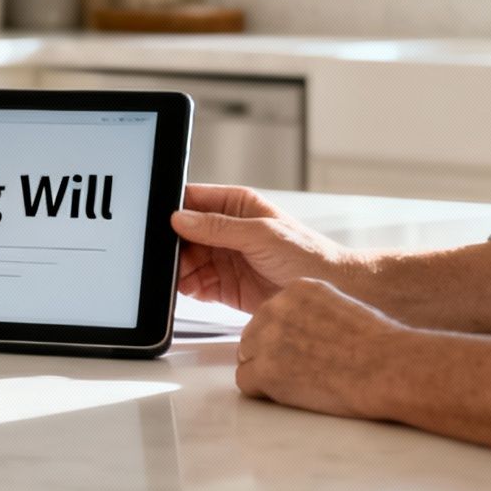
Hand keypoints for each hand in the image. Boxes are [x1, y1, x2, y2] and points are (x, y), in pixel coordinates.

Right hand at [170, 185, 360, 313]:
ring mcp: (225, 258)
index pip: (193, 201)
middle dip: (173, 246)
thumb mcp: (261, 234)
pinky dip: (188, 288)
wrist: (332, 290)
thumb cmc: (308, 254)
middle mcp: (227, 231)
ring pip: (187, 261)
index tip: (159, 224)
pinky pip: (197, 285)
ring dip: (179, 269)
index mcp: (236, 206)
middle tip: (167, 258)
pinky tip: (189, 289)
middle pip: (184, 234)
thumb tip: (181, 218)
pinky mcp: (226, 286)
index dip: (173, 210)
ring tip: (177, 277)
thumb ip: (219, 227)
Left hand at [235, 278, 405, 418]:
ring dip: (265, 372)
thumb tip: (299, 331)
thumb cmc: (377, 345)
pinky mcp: (265, 370)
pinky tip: (290, 394)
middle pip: (253, 335)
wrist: (387, 368)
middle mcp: (276, 307)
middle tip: (298, 371)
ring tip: (299, 382)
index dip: (282, 337)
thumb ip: (311, 313)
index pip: (270, 314)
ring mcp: (268, 338)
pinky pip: (245, 382)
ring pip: (246, 357)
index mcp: (296, 289)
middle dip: (269, 354)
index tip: (301, 350)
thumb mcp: (340, 308)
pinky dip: (263, 392)